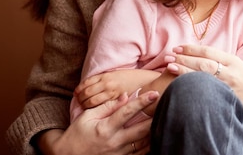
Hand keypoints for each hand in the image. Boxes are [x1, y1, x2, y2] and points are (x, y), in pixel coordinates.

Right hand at [36, 91, 158, 154]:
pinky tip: (154, 136)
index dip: (142, 101)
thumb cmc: (77, 133)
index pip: (128, 112)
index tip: (154, 93)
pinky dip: (149, 145)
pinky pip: (140, 154)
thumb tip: (125, 96)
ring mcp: (118, 153)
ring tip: (163, 118)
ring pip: (144, 143)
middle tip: (165, 105)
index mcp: (105, 128)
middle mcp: (114, 142)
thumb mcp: (88, 116)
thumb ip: (108, 106)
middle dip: (155, 117)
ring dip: (154, 131)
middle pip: (141, 129)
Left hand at [75, 69, 159, 108]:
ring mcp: (111, 94)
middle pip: (86, 93)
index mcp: (106, 76)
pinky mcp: (115, 103)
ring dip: (85, 106)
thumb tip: (89, 86)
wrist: (148, 84)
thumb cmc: (133, 79)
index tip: (77, 94)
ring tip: (85, 109)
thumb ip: (104, 79)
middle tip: (79, 102)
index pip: (85, 83)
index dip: (79, 90)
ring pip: (91, 102)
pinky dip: (94, 111)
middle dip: (80, 99)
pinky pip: (100, 108)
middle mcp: (107, 84)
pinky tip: (94, 114)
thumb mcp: (116, 74)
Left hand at [164, 45, 242, 115]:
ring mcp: (228, 87)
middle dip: (184, 59)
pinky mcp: (226, 100)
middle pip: (204, 64)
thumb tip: (192, 53)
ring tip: (170, 67)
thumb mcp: (233, 63)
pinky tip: (181, 87)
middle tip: (168, 57)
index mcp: (231, 60)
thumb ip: (217, 59)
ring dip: (185, 72)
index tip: (176, 48)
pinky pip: (208, 94)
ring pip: (204, 78)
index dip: (191, 49)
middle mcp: (230, 72)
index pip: (208, 52)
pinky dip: (194, 89)